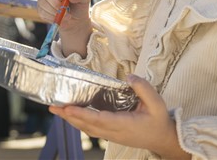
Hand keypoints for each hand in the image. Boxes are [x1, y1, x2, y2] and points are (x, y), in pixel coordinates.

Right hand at [36, 0, 90, 28]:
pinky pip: (42, 12)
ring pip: (43, 2)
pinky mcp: (40, 7)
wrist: (75, 20)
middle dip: (55, 1)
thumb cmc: (80, 5)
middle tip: (64, 10)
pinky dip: (52, 18)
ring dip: (55, 12)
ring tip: (67, 17)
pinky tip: (60, 19)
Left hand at [49, 75, 188, 159]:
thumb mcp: (157, 103)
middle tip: (53, 106)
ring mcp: (112, 136)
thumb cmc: (159, 120)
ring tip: (57, 110)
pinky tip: (72, 115)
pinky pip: (92, 129)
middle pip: (87, 125)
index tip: (68, 108)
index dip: (82, 114)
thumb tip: (129, 77)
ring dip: (71, 120)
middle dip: (69, 116)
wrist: (163, 139)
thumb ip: (143, 88)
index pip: (99, 119)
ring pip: (87, 129)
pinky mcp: (111, 135)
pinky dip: (79, 122)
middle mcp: (115, 132)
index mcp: (125, 125)